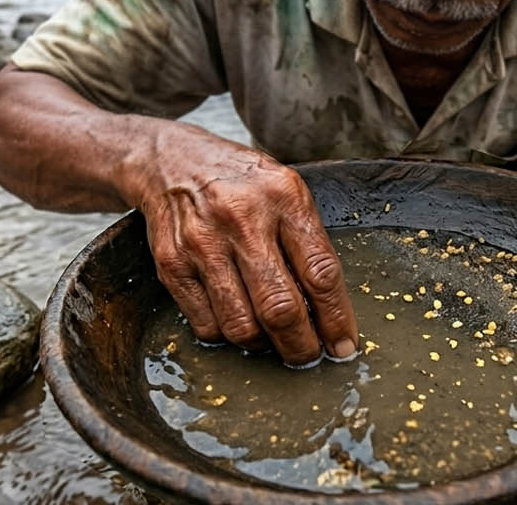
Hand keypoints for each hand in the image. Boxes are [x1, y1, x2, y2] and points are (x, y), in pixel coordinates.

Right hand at [126, 125, 358, 365]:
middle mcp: (242, 219)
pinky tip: (236, 317)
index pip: (320, 273)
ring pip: (241, 325)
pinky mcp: (172, 264)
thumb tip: (329, 310)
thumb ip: (307, 241)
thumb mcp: (285, 191)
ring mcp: (203, 243)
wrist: (171, 160)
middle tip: (309, 356)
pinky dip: (226, 333)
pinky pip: (207, 324)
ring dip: (263, 344)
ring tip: (271, 338)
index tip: (344, 346)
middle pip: (281, 308)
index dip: (337, 320)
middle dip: (301, 347)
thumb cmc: (241, 182)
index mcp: (283, 198)